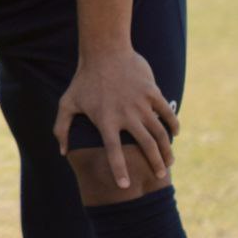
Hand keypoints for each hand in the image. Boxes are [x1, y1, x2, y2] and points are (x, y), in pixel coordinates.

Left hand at [55, 44, 177, 189]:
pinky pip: (167, 113)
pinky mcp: (153, 93)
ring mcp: (141, 104)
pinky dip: (173, 125)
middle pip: (145, 146)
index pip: (113, 151)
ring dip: (167, 150)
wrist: (104, 51)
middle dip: (154, 164)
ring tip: (169, 162)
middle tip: (159, 176)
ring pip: (160, 133)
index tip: (124, 186)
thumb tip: (62, 152)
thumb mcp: (67, 103)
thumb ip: (62, 128)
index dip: (119, 170)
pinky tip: (175, 134)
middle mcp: (126, 115)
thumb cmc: (83, 80)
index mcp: (105, 120)